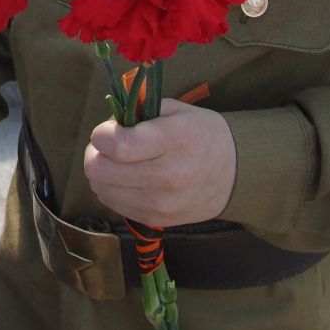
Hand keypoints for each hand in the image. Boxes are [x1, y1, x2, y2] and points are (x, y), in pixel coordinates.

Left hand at [84, 98, 238, 228]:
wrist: (234, 174)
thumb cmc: (201, 135)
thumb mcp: (177, 111)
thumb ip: (139, 110)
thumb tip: (107, 125)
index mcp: (173, 141)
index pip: (117, 145)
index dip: (101, 135)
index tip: (107, 130)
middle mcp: (167, 176)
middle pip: (101, 170)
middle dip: (96, 154)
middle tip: (108, 146)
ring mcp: (161, 203)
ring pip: (102, 190)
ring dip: (102, 174)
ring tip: (119, 163)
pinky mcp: (156, 219)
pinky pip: (114, 205)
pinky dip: (113, 190)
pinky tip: (128, 179)